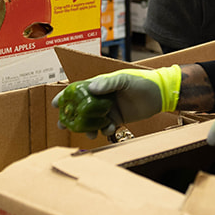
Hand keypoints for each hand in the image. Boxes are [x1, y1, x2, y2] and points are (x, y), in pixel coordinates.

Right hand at [51, 65, 181, 136]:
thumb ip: (109, 83)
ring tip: (89, 134)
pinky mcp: (118, 119)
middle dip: (71, 117)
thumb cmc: (142, 82)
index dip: (66, 97)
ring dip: (88, 128)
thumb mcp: (125, 80)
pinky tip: (109, 130)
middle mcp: (102, 98)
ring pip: (92, 120)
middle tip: (63, 125)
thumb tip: (91, 87)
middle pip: (81, 108)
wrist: (160, 94)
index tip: (55, 104)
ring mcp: (109, 109)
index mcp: (100, 86)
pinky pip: (106, 127)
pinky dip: (105, 131)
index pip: (79, 90)